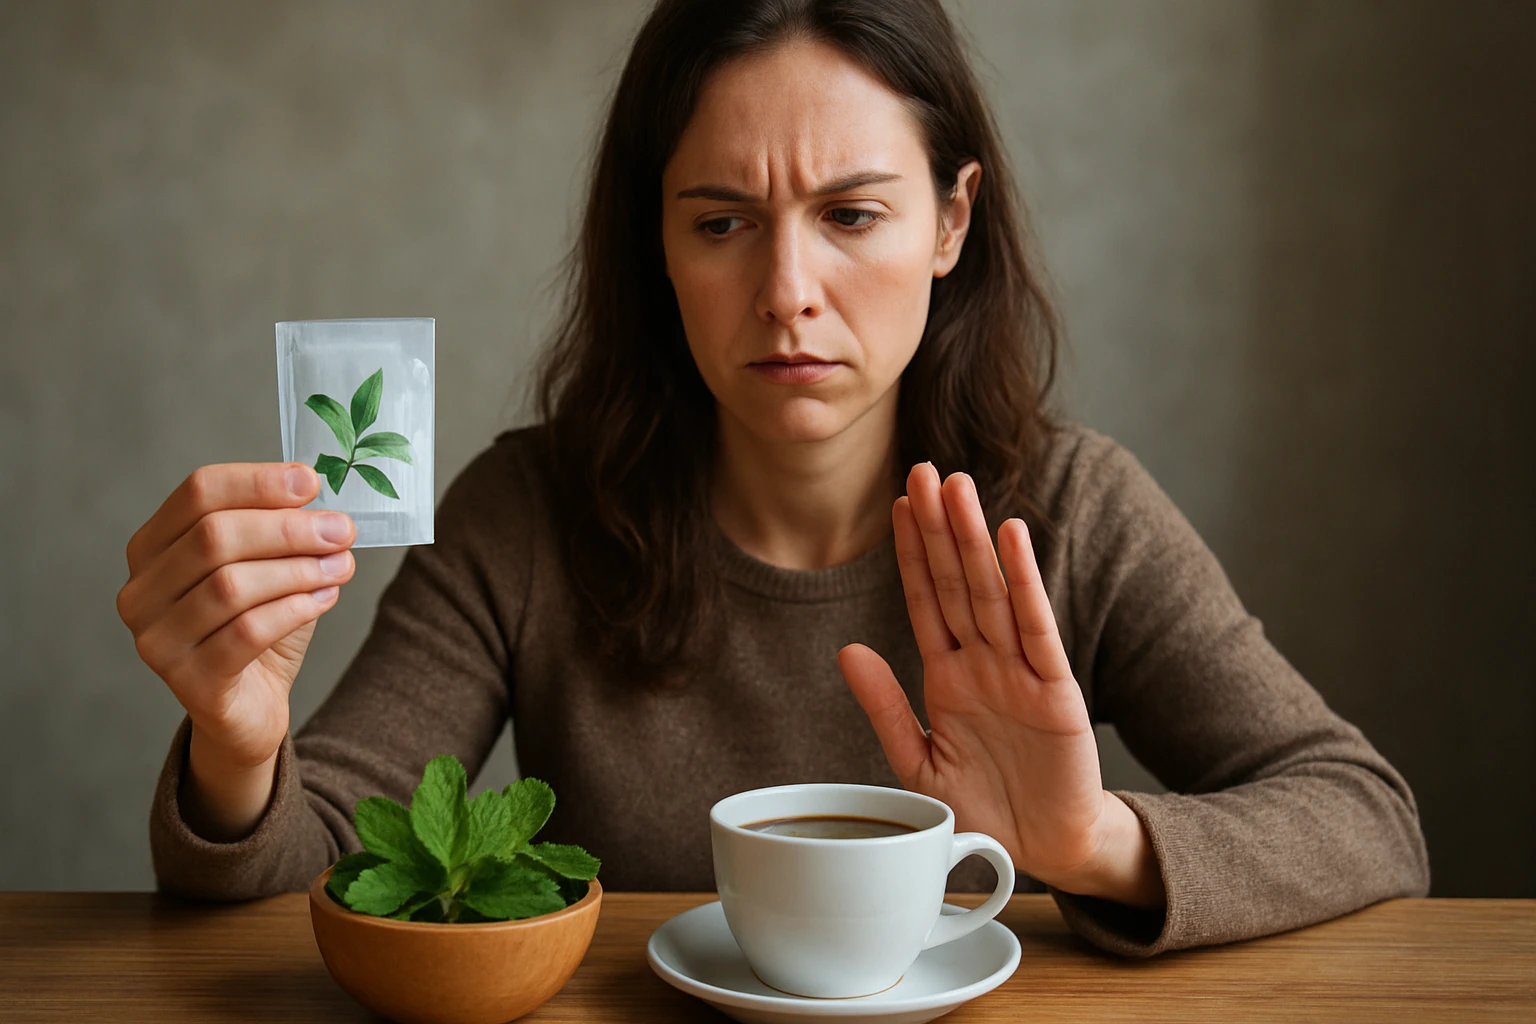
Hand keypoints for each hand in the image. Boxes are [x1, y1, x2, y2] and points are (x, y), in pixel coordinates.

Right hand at [117, 463, 356, 769]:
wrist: (249, 706)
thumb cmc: (258, 626)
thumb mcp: (270, 566)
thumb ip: (283, 529)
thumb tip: (317, 494)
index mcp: (152, 547)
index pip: (198, 493)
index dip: (258, 481)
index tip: (312, 482)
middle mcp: (141, 591)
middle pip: (214, 537)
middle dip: (288, 529)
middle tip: (341, 530)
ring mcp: (156, 639)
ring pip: (231, 586)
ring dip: (297, 570)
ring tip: (340, 566)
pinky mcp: (188, 680)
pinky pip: (246, 632)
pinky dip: (294, 609)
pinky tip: (325, 599)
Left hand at [838, 463, 1163, 908]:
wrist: (1042, 854)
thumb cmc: (985, 811)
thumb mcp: (918, 764)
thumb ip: (887, 708)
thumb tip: (847, 649)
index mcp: (950, 677)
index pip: (925, 600)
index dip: (911, 552)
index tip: (897, 503)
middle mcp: (985, 663)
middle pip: (956, 582)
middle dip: (939, 527)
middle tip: (923, 469)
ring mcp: (1021, 672)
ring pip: (993, 592)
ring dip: (974, 538)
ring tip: (958, 485)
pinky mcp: (1056, 692)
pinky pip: (1038, 627)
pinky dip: (1026, 582)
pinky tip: (1013, 537)